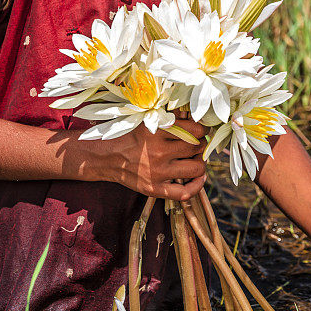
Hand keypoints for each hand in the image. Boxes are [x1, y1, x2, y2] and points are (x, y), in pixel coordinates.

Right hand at [94, 120, 208, 201]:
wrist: (107, 157)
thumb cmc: (129, 135)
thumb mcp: (147, 121)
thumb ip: (170, 119)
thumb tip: (194, 117)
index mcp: (158, 131)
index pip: (195, 130)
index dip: (203, 130)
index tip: (201, 131)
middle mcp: (159, 151)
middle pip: (197, 147)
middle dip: (202, 145)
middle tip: (198, 144)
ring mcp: (158, 172)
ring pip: (196, 168)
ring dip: (200, 163)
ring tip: (196, 159)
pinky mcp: (154, 188)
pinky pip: (184, 193)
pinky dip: (196, 186)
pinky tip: (198, 178)